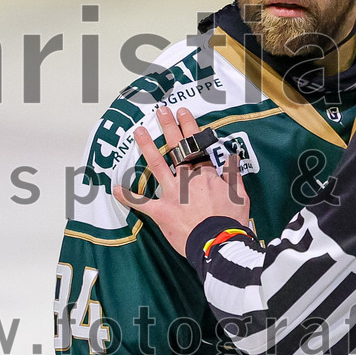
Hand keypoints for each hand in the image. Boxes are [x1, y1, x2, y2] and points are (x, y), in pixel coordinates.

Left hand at [114, 105, 250, 255]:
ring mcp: (174, 194)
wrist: (219, 243)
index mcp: (208, 175)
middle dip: (169, 127)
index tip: (183, 114)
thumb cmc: (231, 223)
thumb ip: (234, 176)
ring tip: (139, 131)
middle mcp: (189, 179)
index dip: (190, 128)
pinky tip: (115, 189)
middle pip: (178, 148)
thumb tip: (232, 159)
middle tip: (162, 111)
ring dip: (147, 146)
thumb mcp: (240, 197)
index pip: (197, 147)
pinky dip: (128, 197)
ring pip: (158, 165)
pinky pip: (143, 203)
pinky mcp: (163, 211)